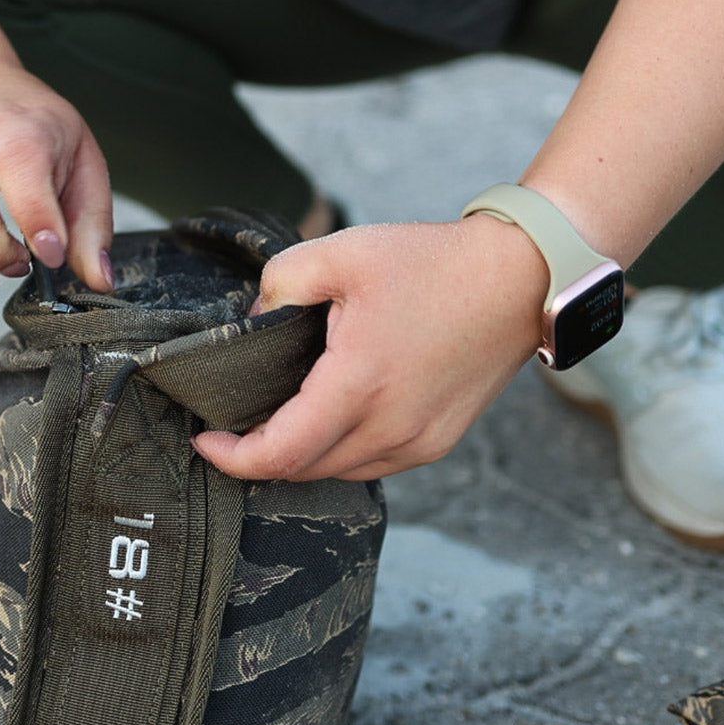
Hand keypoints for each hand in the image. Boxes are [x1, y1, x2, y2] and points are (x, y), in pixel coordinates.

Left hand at [193, 217, 548, 481]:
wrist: (519, 279)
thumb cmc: (431, 263)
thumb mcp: (342, 252)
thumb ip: (280, 283)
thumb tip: (251, 324)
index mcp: (360, 384)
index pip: (279, 454)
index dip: (232, 458)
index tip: (204, 439)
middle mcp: (392, 427)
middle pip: (303, 469)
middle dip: (259, 454)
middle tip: (234, 421)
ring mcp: (419, 441)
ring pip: (338, 472)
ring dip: (301, 455)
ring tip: (280, 416)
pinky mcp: (438, 442)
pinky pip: (372, 464)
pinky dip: (339, 452)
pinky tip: (330, 416)